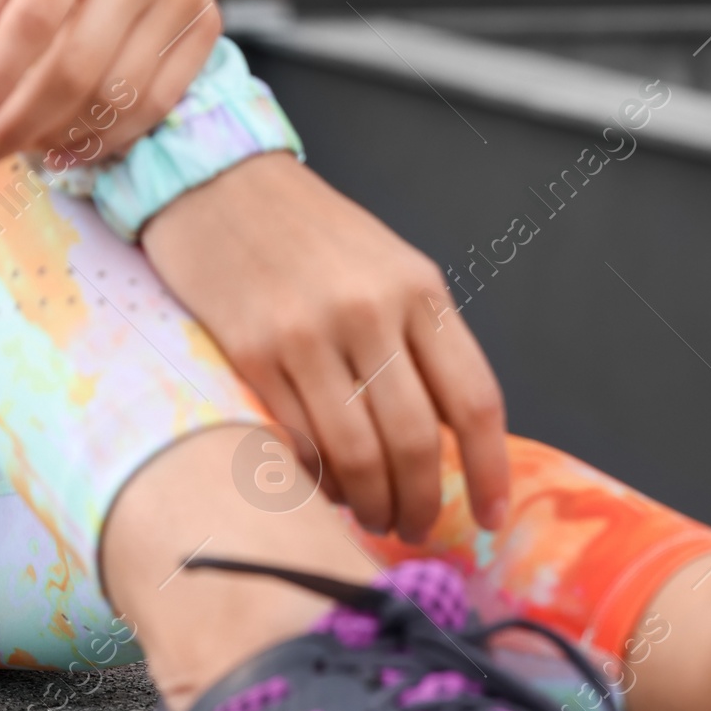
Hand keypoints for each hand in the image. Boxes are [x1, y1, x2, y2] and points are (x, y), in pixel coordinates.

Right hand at [141, 152, 507, 543]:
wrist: (218, 182)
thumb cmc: (309, 231)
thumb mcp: (387, 265)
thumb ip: (421, 340)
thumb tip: (453, 440)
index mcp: (417, 288)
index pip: (474, 400)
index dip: (490, 473)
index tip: (492, 519)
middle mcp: (368, 309)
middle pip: (416, 441)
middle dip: (422, 503)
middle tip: (416, 528)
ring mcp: (306, 332)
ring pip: (358, 454)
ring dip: (371, 505)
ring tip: (372, 517)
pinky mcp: (251, 352)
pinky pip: (299, 442)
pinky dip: (319, 480)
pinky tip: (324, 487)